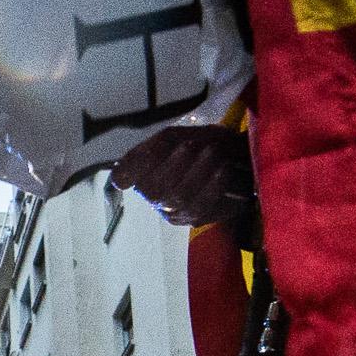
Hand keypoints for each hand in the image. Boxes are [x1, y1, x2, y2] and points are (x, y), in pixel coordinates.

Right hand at [109, 123, 251, 226]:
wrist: (236, 159)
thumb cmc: (199, 145)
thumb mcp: (175, 138)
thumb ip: (154, 149)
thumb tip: (120, 181)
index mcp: (141, 172)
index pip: (126, 175)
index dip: (134, 168)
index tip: (155, 153)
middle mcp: (152, 196)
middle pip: (153, 189)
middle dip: (174, 165)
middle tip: (193, 145)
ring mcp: (173, 211)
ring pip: (178, 197)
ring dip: (196, 172)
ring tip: (212, 152)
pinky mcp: (196, 218)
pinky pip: (201, 205)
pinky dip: (212, 186)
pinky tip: (222, 169)